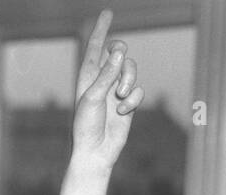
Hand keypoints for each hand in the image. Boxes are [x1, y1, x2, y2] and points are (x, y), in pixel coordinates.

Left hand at [71, 11, 144, 168]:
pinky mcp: (129, 103)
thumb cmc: (87, 125)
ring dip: (128, 80)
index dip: (101, 28)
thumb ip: (107, 74)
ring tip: (120, 98)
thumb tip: (119, 51)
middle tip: (119, 58)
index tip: (107, 12)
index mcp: (88, 75)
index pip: (95, 46)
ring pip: (131, 70)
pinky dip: (133, 100)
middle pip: (119, 52)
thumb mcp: (93, 97)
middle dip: (121, 54)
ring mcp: (117, 90)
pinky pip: (139, 90)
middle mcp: (103, 79)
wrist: (96, 151)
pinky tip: (122, 112)